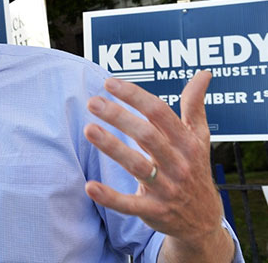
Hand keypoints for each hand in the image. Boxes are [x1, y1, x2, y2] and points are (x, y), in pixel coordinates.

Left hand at [84, 71, 229, 254]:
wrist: (204, 219)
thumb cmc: (194, 169)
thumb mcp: (199, 138)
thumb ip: (195, 105)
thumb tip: (204, 73)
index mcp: (187, 143)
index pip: (160, 113)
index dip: (135, 96)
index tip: (109, 83)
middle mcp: (178, 164)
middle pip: (147, 136)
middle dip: (119, 117)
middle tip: (93, 102)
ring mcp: (166, 188)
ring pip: (137, 166)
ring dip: (112, 147)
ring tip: (89, 129)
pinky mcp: (153, 210)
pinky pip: (129, 204)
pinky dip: (110, 197)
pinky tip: (89, 186)